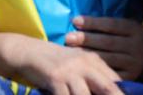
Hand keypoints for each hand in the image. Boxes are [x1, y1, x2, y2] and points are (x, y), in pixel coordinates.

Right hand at [0, 32, 121, 94]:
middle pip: (108, 89)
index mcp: (93, 60)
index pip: (115, 82)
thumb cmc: (54, 62)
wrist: (27, 51)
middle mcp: (85, 64)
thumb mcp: (76, 64)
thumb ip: (94, 77)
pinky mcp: (55, 77)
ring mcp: (70, 70)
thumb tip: (115, 90)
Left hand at [65, 16, 142, 79]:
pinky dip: (96, 70)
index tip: (74, 21)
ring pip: (108, 59)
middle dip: (86, 39)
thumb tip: (76, 21)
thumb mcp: (121, 27)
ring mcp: (135, 63)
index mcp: (134, 29)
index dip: (92, 23)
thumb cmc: (124, 37)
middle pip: (108, 42)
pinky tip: (83, 67)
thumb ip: (104, 24)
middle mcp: (137, 46)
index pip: (111, 24)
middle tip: (68, 38)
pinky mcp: (131, 77)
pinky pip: (111, 74)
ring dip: (87, 55)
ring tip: (71, 52)